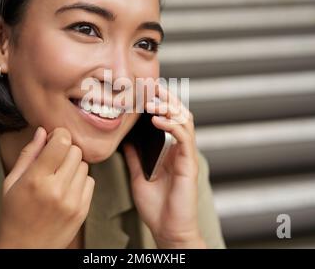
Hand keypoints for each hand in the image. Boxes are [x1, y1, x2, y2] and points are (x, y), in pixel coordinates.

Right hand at [0, 127, 94, 248]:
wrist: (25, 250)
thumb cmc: (14, 215)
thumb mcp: (11, 182)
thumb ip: (28, 154)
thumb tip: (42, 131)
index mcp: (36, 180)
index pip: (62, 141)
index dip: (58, 135)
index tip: (52, 140)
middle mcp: (57, 189)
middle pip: (75, 151)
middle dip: (65, 150)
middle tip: (54, 160)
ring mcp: (73, 201)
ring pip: (84, 165)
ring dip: (73, 166)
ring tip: (58, 177)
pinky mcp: (83, 210)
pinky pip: (90, 181)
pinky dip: (80, 181)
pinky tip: (66, 188)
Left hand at [123, 84, 205, 248]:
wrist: (167, 229)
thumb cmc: (156, 206)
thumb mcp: (139, 176)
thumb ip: (136, 157)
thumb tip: (126, 140)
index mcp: (169, 150)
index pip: (168, 118)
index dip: (159, 101)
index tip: (144, 88)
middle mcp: (179, 149)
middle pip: (179, 114)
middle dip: (166, 97)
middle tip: (150, 85)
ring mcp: (185, 155)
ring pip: (185, 121)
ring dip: (169, 108)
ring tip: (152, 101)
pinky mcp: (188, 165)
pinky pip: (184, 139)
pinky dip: (172, 126)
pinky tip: (157, 120)